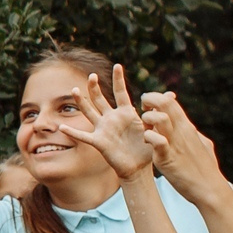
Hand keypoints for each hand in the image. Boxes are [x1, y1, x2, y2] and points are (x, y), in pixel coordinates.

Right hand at [64, 66, 153, 182]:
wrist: (140, 167)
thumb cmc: (147, 146)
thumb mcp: (156, 126)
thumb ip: (159, 111)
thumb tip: (171, 94)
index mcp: (125, 113)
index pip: (121, 92)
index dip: (119, 79)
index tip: (118, 65)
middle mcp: (112, 118)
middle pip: (100, 99)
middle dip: (95, 87)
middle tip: (92, 76)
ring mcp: (104, 129)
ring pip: (89, 112)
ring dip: (81, 102)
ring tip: (74, 90)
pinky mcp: (99, 142)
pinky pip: (84, 136)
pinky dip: (72, 132)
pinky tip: (61, 128)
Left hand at [138, 91, 227, 202]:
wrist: (210, 189)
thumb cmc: (205, 168)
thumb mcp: (202, 144)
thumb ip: (191, 132)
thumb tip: (187, 124)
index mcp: (187, 126)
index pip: (169, 101)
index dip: (156, 99)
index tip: (149, 108)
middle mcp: (181, 131)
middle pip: (163, 102)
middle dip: (148, 101)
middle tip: (143, 111)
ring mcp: (175, 144)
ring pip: (159, 118)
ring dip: (147, 119)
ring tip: (146, 129)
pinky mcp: (168, 158)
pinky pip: (157, 141)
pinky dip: (149, 138)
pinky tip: (148, 142)